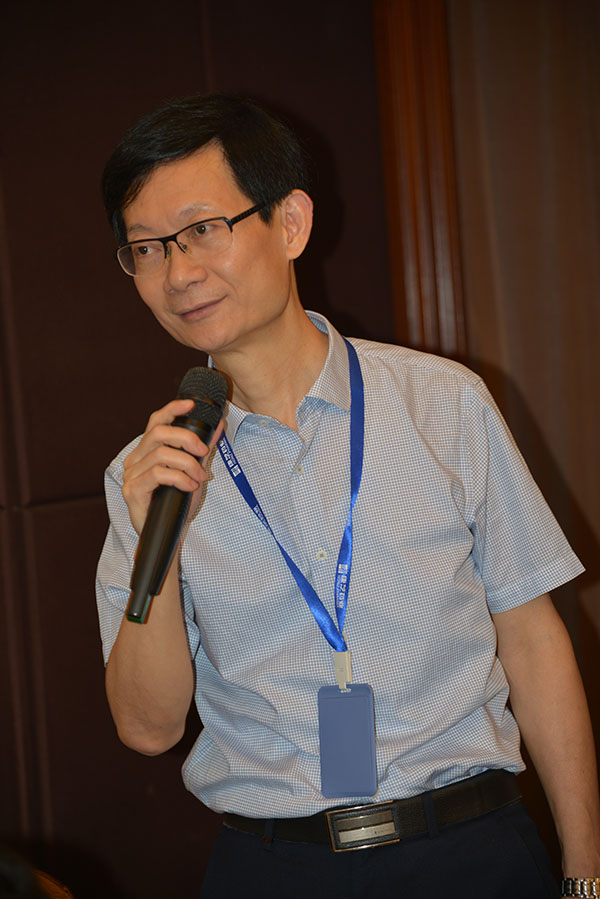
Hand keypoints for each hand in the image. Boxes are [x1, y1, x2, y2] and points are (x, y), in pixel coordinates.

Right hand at [122, 398, 223, 534]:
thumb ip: (203, 450)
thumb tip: (218, 425)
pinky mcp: (132, 490)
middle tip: (203, 452)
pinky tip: (189, 487)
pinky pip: (158, 474)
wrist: (168, 535)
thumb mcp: (195, 472)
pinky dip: (179, 478)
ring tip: (199, 478)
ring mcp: (131, 475)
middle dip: (186, 438)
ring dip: (187, 464)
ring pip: (161, 455)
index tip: (191, 404)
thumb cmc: (177, 503)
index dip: (172, 409)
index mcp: (146, 451)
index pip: (155, 421)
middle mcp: (135, 459)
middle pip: (158, 433)